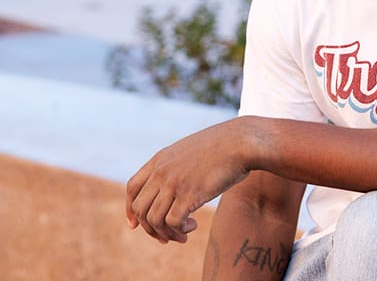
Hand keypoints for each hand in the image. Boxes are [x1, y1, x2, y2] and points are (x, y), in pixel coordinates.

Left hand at [125, 119, 250, 243]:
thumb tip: (178, 186)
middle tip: (166, 236)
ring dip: (166, 234)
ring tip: (183, 235)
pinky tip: (193, 227)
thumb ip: (179, 165)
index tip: (137, 224)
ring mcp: (173, 183)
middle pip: (140, 208)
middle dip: (150, 228)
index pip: (133, 188)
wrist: (242, 142)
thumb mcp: (193, 151)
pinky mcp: (189, 195)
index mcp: (160, 159)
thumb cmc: (225, 147)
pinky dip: (179, 231)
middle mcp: (162, 171)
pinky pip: (172, 223)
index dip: (131, 210)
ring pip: (153, 219)